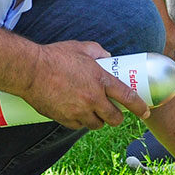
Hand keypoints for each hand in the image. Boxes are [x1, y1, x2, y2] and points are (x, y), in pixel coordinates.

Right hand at [15, 40, 148, 129]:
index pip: (127, 97)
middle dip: (116, 118)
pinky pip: (78, 126)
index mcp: (101, 80)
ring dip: (98, 120)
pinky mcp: (64, 119)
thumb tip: (108, 57)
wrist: (30, 71)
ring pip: (96, 125)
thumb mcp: (81, 48)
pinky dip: (80, 122)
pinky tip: (77, 114)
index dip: (139, 107)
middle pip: (114, 118)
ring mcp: (79, 111)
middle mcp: (93, 99)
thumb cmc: (55, 56)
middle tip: (114, 113)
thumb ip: (98, 51)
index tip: (145, 112)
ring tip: (94, 112)